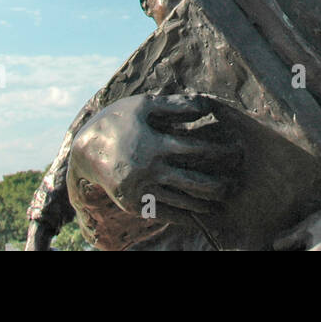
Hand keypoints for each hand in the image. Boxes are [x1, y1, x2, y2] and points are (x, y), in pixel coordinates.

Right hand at [70, 93, 241, 219]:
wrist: (84, 150)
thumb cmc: (118, 121)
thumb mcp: (144, 106)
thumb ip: (176, 105)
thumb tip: (207, 104)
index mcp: (153, 144)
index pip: (195, 150)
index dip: (218, 151)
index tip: (236, 151)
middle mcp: (148, 169)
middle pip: (193, 181)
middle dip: (218, 184)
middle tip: (236, 184)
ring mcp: (141, 189)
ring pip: (181, 200)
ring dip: (205, 203)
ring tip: (224, 203)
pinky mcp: (133, 204)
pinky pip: (164, 213)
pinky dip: (184, 217)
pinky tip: (200, 217)